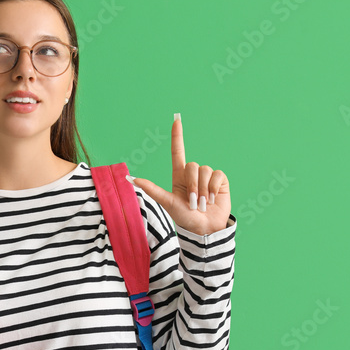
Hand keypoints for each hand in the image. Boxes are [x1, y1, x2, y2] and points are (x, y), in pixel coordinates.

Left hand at [129, 114, 231, 235]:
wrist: (205, 229)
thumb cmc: (184, 218)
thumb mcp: (167, 202)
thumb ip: (151, 189)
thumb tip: (130, 179)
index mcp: (179, 176)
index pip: (177, 151)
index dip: (177, 136)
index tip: (176, 119)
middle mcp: (193, 175)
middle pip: (192, 165)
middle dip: (192, 186)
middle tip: (193, 203)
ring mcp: (207, 177)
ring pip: (204, 170)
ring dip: (202, 190)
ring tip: (202, 203)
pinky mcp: (219, 181)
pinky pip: (217, 174)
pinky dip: (213, 187)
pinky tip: (213, 198)